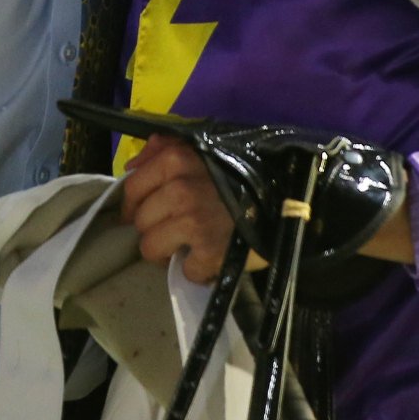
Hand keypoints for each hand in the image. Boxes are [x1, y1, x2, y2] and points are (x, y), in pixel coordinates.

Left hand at [119, 133, 237, 283]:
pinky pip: (186, 270)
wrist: (287, 199)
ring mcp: (193, 222)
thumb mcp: (204, 149)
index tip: (145, 213)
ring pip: (151, 248)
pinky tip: (211, 257)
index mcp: (175, 160)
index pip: (132, 189)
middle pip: (141, 221)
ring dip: (169, 251)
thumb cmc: (242, 173)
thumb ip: (165, 149)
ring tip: (189, 245)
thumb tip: (130, 166)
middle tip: (177, 228)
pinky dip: (198, 269)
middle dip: (155, 228)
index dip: (135, 204)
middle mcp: (179, 190)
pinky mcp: (210, 252)